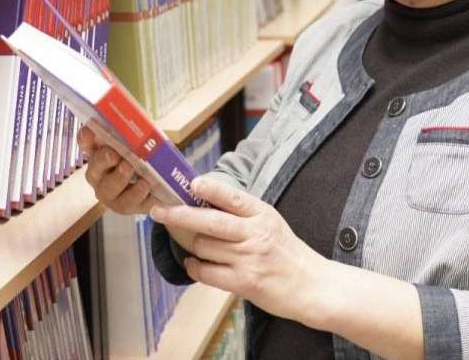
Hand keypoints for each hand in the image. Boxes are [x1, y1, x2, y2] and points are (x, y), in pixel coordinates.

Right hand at [79, 126, 154, 214]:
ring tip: (133, 170)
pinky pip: (131, 203)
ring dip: (120, 179)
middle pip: (93, 170)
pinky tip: (147, 185)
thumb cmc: (145, 157)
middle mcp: (100, 176)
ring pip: (109, 190)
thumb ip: (134, 132)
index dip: (86, 138)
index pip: (86, 144)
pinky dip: (140, 195)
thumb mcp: (141, 141)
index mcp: (99, 155)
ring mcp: (112, 194)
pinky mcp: (129, 206)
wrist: (163, 182)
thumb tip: (134, 120)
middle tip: (114, 154)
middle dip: (102, 160)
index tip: (90, 131)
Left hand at [149, 176, 332, 326]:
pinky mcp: (244, 282)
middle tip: (158, 211)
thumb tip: (204, 200)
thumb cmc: (286, 252)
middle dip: (179, 215)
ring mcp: (249, 259)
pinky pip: (207, 272)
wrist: (310, 285)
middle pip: (209, 222)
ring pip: (204, 247)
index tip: (192, 183)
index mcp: (262, 214)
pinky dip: (194, 267)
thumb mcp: (270, 222)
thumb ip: (243, 213)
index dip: (211, 189)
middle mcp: (255, 234)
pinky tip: (193, 264)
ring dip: (192, 246)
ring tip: (193, 245)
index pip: (233, 197)